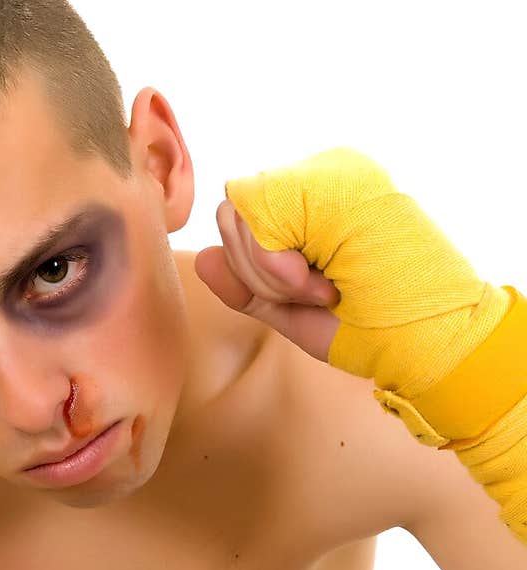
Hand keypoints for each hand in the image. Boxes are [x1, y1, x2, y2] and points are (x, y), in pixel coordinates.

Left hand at [193, 148, 508, 402]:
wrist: (425, 340)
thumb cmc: (368, 329)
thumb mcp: (292, 312)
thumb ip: (246, 287)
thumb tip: (200, 258)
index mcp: (309, 206)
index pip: (242, 219)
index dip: (253, 266)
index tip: (304, 295)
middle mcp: (318, 180)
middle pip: (233, 212)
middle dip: (257, 270)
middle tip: (315, 293)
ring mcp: (329, 173)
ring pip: (240, 211)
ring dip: (270, 270)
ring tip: (326, 288)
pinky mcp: (335, 178)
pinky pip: (260, 211)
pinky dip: (276, 264)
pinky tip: (322, 282)